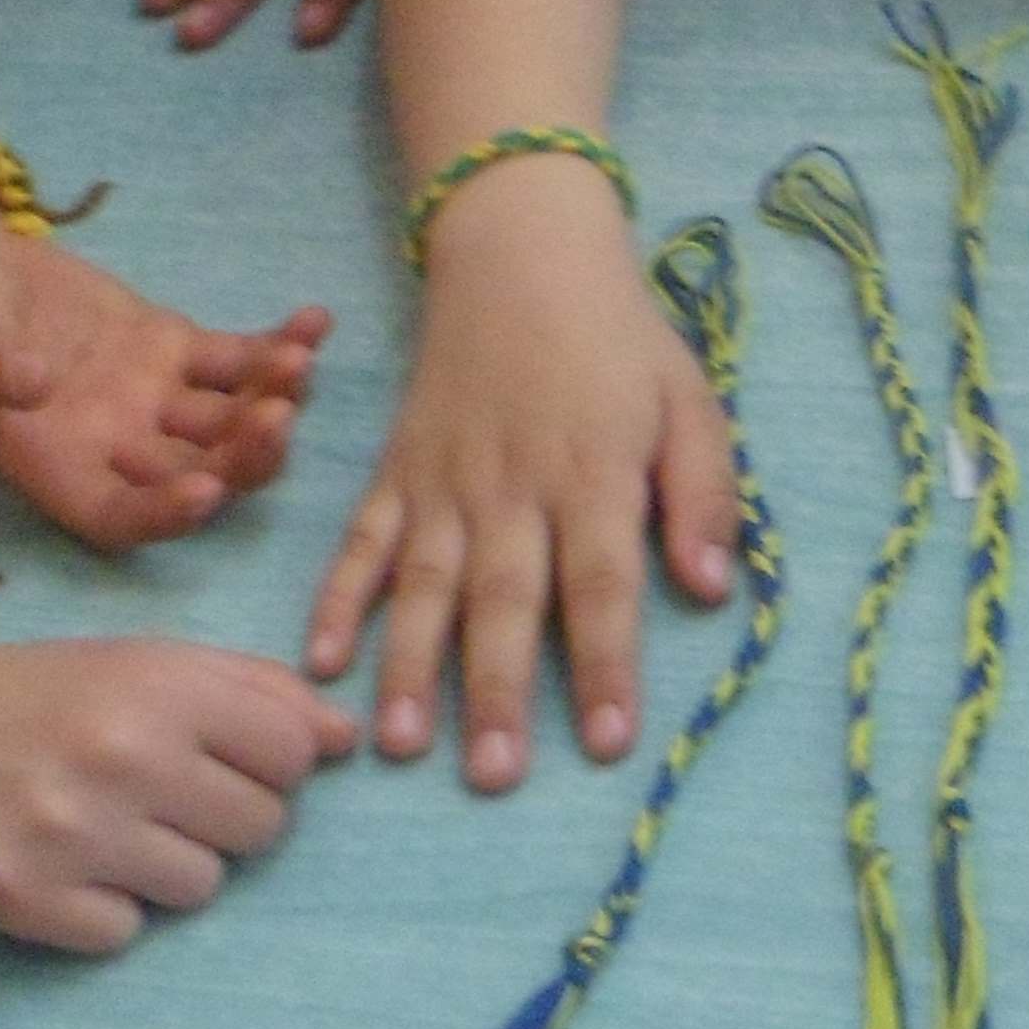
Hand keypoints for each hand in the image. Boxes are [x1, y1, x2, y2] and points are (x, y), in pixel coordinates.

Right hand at [0, 200, 325, 552]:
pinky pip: (237, 359)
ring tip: (299, 361)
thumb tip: (29, 383)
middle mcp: (115, 448)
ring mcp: (153, 401)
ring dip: (271, 401)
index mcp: (56, 470)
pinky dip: (277, 346)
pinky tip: (314, 320)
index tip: (205, 489)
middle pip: (196, 475)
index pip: (122, 519)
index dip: (167, 515)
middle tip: (275, 417)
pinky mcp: (175, 350)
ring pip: (229, 420)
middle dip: (241, 457)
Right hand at [0, 626, 359, 953]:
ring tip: (109, 831)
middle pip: (260, 830)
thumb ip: (255, 690)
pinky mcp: (22, 898)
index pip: (293, 754)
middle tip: (162, 799)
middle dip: (224, 819)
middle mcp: (124, 756)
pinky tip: (64, 867)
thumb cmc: (37, 693)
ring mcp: (72, 832)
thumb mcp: (147, 661)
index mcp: (162, 687)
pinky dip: (101, 910)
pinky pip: (122, 933)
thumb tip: (347, 739)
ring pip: (199, 889)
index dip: (271, 764)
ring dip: (165, 869)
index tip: (226, 762)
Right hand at [304, 169, 735, 781]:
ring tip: (400, 745)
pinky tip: (319, 662)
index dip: (605, 664)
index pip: (601, 584)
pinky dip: (338, 600)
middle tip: (491, 777)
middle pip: (504, 601)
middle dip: (496, 691)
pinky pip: (361, 542)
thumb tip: (709, 588)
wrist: (522, 251)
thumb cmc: (619, 340)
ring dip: (409, 667)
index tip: (605, 742)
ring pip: (424, 585)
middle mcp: (512, 487)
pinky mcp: (394, 471)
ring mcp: (442, 481)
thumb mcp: (690, 401)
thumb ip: (702, 495)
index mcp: (593, 473)